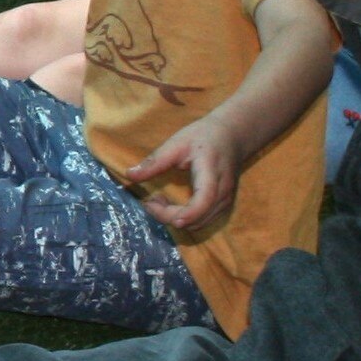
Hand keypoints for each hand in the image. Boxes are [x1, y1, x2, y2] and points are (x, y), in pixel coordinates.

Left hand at [128, 116, 242, 231]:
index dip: (188, 213)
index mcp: (212, 173)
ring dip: (175, 218)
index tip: (166, 216)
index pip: (205, 199)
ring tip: (158, 200)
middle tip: (149, 200)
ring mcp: (225, 201)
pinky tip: (171, 204)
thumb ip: (155, 162)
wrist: (231, 136)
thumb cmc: (202, 136)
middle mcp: (223, 192)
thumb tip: (129, 175)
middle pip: (198, 218)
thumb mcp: (176, 144)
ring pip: (200, 223)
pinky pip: (203, 220)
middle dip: (169, 216)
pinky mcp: (223, 205)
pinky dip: (184, 218)